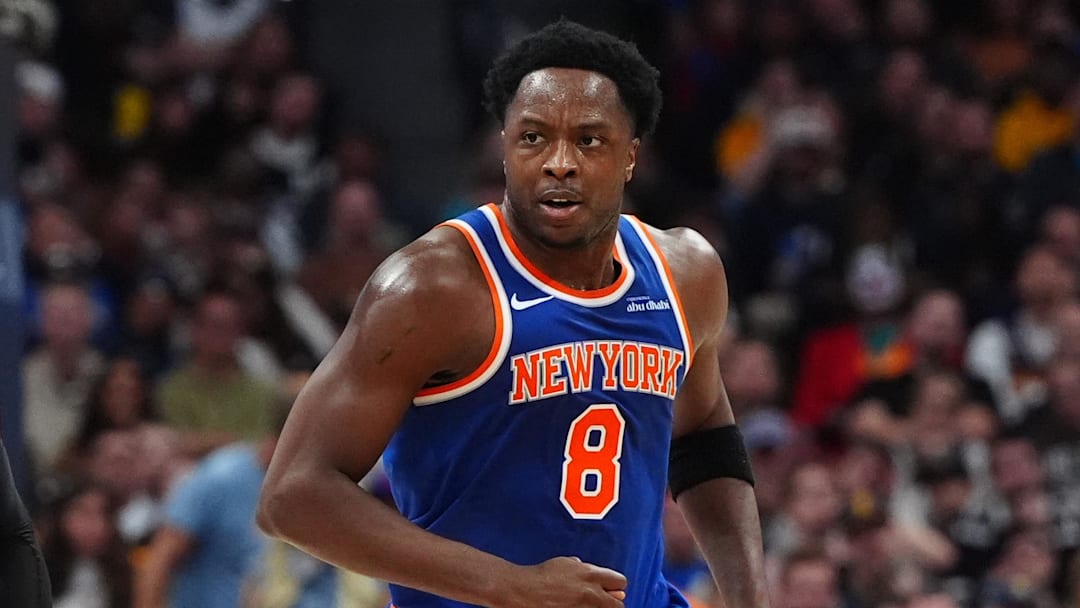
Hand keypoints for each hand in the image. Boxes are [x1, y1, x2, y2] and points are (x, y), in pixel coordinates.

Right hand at [497, 556, 626, 607]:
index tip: (610, 590)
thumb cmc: (541, 576)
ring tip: (584, 604)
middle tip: (602, 602)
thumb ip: (582, 567)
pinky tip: (575, 607)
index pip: (620, 582)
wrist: (523, 591)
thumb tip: (589, 569)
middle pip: (618, 604)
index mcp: (590, 574)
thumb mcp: (564, 563)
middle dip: (612, 602)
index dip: (615, 586)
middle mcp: (591, 592)